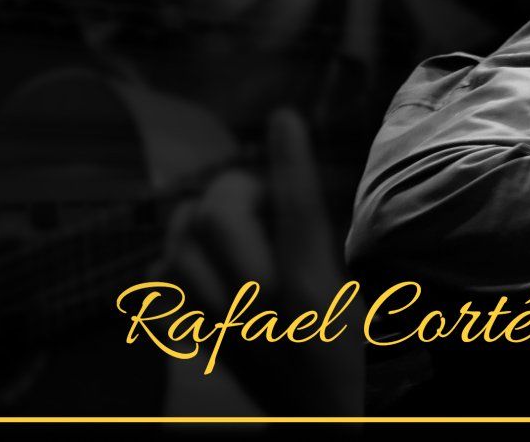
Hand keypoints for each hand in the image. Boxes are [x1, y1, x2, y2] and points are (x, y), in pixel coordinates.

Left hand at [150, 109, 360, 412]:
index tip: (284, 119)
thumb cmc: (359, 372)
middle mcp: (262, 310)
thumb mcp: (367, 312)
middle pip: (221, 222)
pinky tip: (189, 260)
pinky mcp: (205, 350)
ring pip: (179, 250)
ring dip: (194, 222)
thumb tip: (323, 211)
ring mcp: (224, 331)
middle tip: (256, 189)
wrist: (326, 430)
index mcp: (314, 298)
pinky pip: (162, 292)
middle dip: (234, 190)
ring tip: (220, 216)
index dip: (290, 160)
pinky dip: (169, 266)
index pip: (299, 212)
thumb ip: (340, 262)